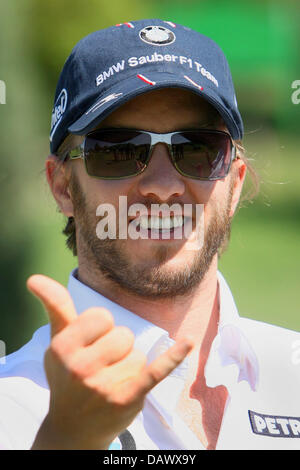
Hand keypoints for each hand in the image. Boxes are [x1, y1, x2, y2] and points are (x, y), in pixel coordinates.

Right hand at [27, 274, 192, 449]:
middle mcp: (81, 366)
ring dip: (130, 366)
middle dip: (116, 348)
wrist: (72, 429)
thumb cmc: (66, 377)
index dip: (100, 329)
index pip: (102, 317)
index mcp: (63, 347)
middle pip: (123, 334)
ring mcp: (105, 384)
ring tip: (111, 382)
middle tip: (101, 368)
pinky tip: (187, 341)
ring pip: (138, 353)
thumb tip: (34, 278)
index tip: (90, 345)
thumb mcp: (56, 342)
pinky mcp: (128, 398)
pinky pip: (156, 369)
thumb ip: (55, 308)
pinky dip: (174, 356)